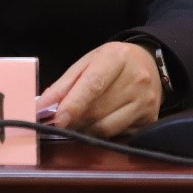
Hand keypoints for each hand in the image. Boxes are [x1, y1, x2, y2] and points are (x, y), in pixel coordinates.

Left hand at [35, 41, 162, 137]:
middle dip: (75, 119)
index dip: (74, 104)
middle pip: (97, 110)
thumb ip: (64, 84)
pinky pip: (118, 135)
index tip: (58, 119)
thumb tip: (42, 105)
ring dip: (86, 129)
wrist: (149, 64)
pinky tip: (99, 122)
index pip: (93, 85)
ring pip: (106, 127)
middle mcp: (136, 79)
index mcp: (117, 58)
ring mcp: (145, 101)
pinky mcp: (150, 119)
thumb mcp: (88, 62)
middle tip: (61, 121)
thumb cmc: (112, 63)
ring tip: (79, 121)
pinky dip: (102, 133)